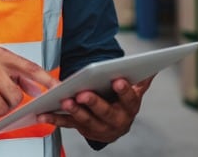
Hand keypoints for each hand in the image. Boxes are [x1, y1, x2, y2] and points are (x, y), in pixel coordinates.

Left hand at [36, 75, 152, 142]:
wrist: (114, 127)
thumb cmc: (122, 104)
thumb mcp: (133, 93)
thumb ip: (141, 81)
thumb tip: (153, 67)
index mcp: (130, 109)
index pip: (129, 100)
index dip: (124, 90)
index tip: (117, 80)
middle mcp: (116, 121)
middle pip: (105, 112)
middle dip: (94, 103)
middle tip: (83, 93)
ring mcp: (98, 128)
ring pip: (86, 120)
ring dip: (74, 111)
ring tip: (65, 100)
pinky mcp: (82, 129)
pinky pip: (67, 124)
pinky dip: (54, 119)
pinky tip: (43, 114)